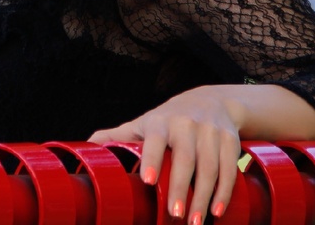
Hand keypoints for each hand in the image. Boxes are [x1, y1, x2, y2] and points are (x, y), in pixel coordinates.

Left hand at [89, 86, 242, 224]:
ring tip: (194, 221)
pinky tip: (216, 211)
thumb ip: (116, 137)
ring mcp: (210, 131)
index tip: (149, 181)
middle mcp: (186, 124)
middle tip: (175, 216)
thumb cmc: (167, 120)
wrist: (209, 101)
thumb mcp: (142, 124)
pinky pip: (229, 168)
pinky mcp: (229, 140)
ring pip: (210, 166)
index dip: (153, 159)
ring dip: (204, 196)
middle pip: (186, 158)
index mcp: (160, 123)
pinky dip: (224, 191)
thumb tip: (85, 148)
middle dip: (181, 188)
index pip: (156, 141)